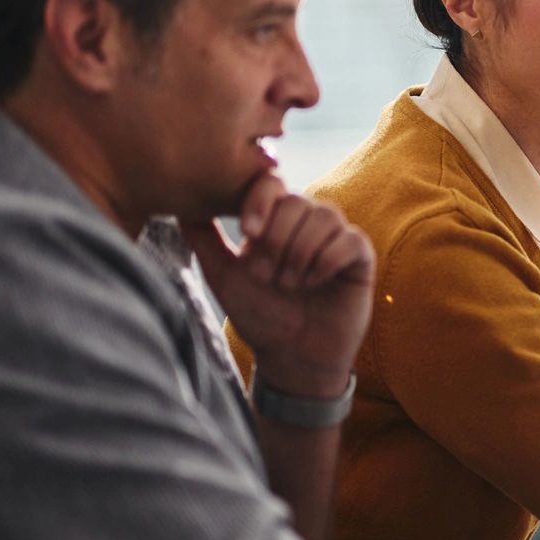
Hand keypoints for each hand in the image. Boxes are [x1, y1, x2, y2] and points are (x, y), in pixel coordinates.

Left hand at [184, 174, 374, 397]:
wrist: (292, 355)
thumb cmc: (259, 314)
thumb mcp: (223, 274)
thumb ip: (203, 238)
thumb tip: (179, 203)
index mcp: (276, 218)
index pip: (270, 183)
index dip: (260, 201)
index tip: (247, 233)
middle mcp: (308, 221)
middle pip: (296, 201)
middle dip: (277, 240)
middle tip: (267, 276)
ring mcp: (336, 236)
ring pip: (324, 216)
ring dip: (300, 253)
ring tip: (289, 284)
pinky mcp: (360, 256)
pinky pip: (349, 240)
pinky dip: (327, 261)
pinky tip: (315, 283)